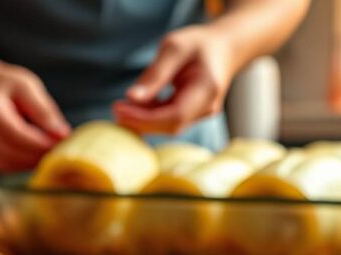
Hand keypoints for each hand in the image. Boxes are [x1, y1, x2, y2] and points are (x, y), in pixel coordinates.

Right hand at [0, 65, 69, 172]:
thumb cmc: (8, 85)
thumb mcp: (28, 87)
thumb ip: (43, 111)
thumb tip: (63, 135)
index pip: (17, 136)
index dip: (41, 143)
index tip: (63, 140)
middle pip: (12, 154)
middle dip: (39, 154)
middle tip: (61, 147)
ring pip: (10, 165)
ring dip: (34, 161)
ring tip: (52, 148)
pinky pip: (8, 167)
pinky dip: (26, 163)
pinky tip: (39, 152)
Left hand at [113, 25, 236, 134]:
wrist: (224, 48)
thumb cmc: (199, 43)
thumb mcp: (174, 47)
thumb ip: (155, 73)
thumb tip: (132, 97)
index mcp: (208, 88)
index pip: (175, 115)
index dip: (145, 118)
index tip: (120, 109)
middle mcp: (208, 107)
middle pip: (171, 125)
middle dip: (140, 121)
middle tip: (116, 109)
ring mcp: (202, 113)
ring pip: (169, 125)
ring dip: (143, 119)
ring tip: (122, 106)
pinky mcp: (194, 114)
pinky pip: (170, 120)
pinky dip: (151, 115)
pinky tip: (136, 105)